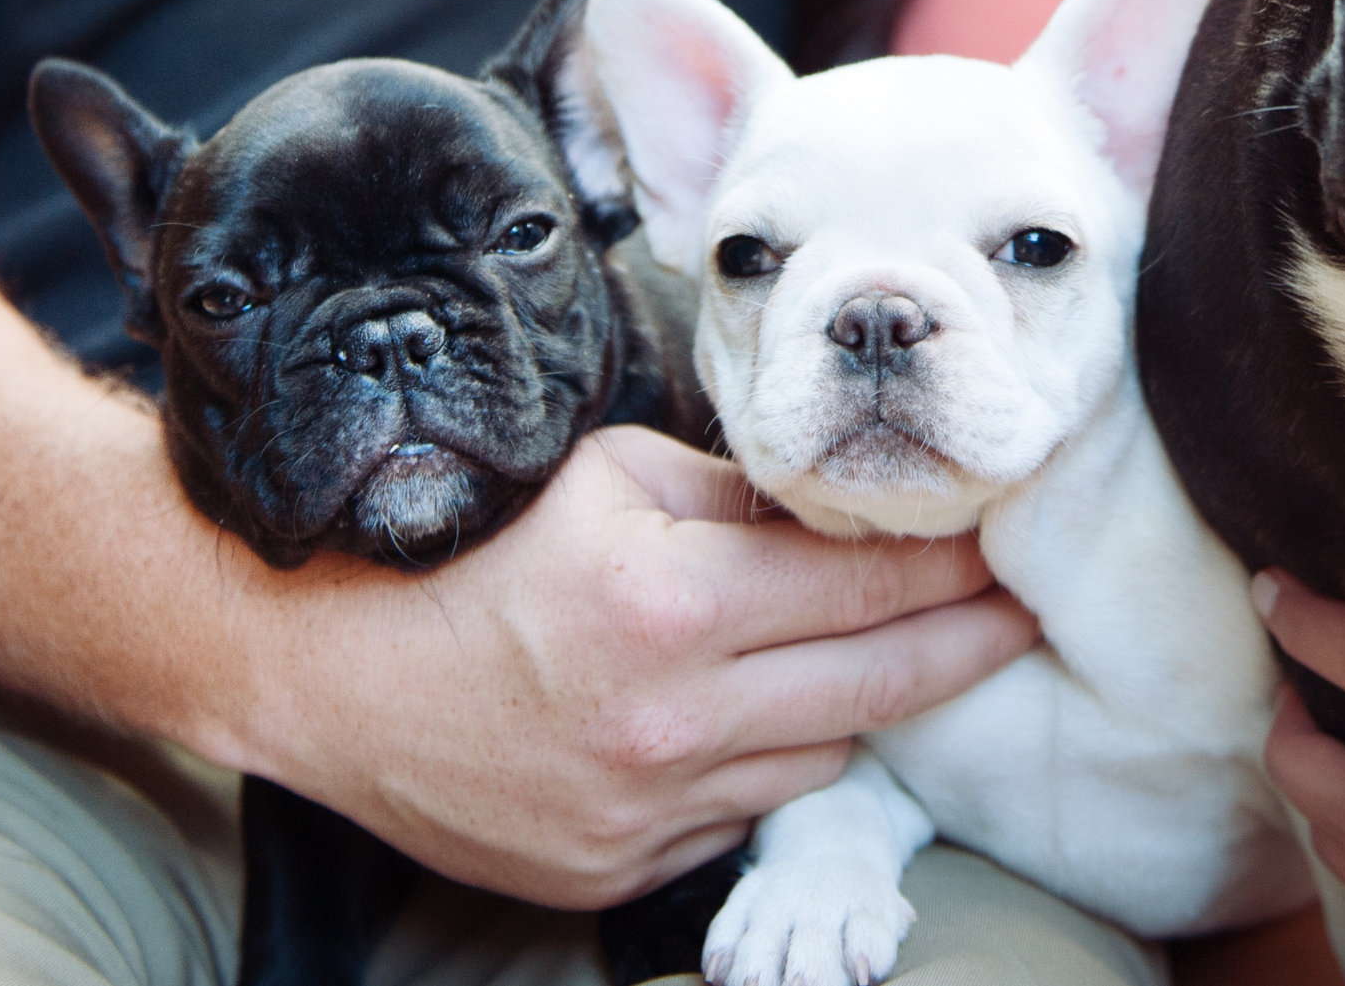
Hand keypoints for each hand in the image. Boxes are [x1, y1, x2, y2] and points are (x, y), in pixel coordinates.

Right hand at [227, 427, 1037, 907]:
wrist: (326, 672)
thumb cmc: (468, 549)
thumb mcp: (605, 473)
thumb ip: (734, 493)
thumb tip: (837, 503)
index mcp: (675, 603)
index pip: (868, 583)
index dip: (951, 560)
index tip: (1002, 541)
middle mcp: (673, 720)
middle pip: (879, 686)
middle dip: (965, 643)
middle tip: (1018, 611)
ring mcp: (646, 811)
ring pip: (818, 759)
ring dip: (848, 709)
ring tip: (868, 659)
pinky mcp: (615, 871)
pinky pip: (737, 816)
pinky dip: (754, 768)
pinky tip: (737, 721)